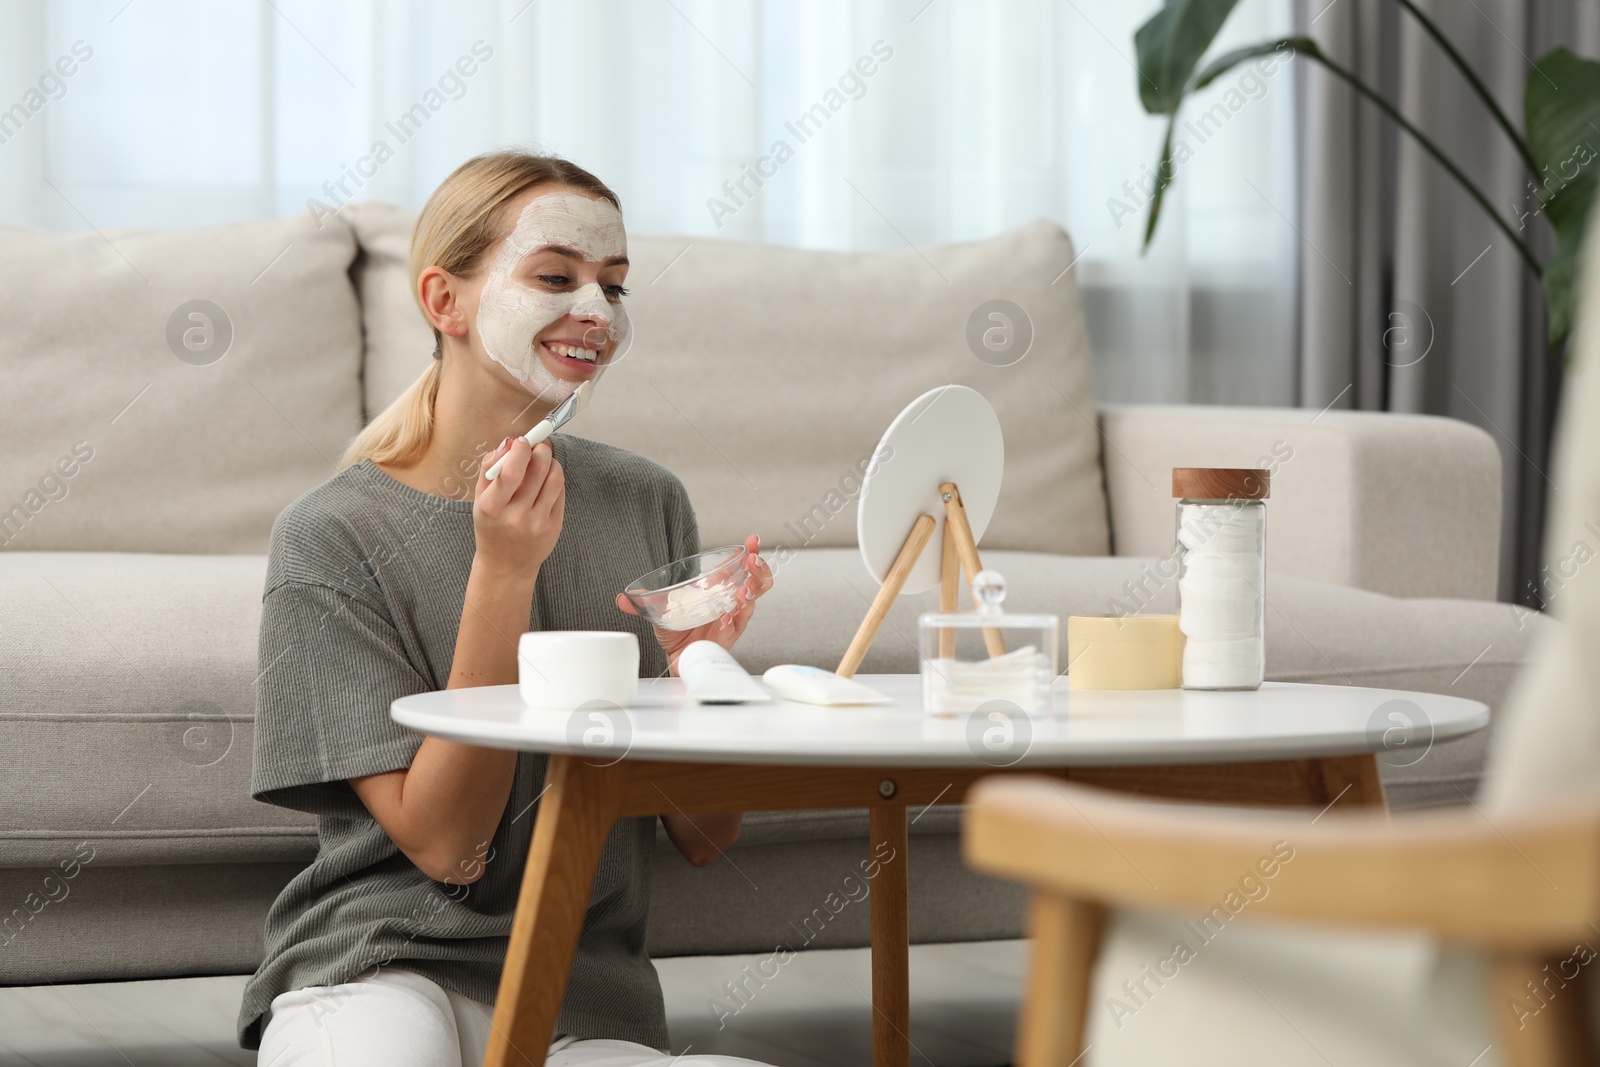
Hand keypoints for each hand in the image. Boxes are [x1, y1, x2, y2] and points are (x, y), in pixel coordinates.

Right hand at [472, 436, 564, 579]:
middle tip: (537, 446)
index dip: (521, 450)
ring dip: (552, 462)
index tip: (522, 441)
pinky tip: (546, 480)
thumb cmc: (491, 525)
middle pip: (538, 469)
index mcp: (492, 507)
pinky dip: (555, 479)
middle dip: (540, 449)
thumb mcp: (479, 498)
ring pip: (555, 478)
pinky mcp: (554, 527)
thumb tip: (510, 442)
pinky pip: (561, 492)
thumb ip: (489, 468)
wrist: (505, 565)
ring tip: (543, 461)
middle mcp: (516, 517)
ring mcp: (538, 523)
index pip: (511, 472)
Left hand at [615, 533, 772, 674]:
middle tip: (752, 561)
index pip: (740, 569)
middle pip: (757, 585)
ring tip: (742, 589)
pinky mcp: (725, 641)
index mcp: (718, 592)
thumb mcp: (659, 613)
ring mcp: (730, 622)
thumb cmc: (677, 634)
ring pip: (750, 607)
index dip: (748, 554)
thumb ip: (642, 602)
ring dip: (749, 595)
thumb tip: (622, 597)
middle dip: (759, 571)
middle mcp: (729, 605)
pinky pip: (734, 630)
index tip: (751, 541)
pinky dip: (730, 622)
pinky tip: (725, 617)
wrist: (675, 661)